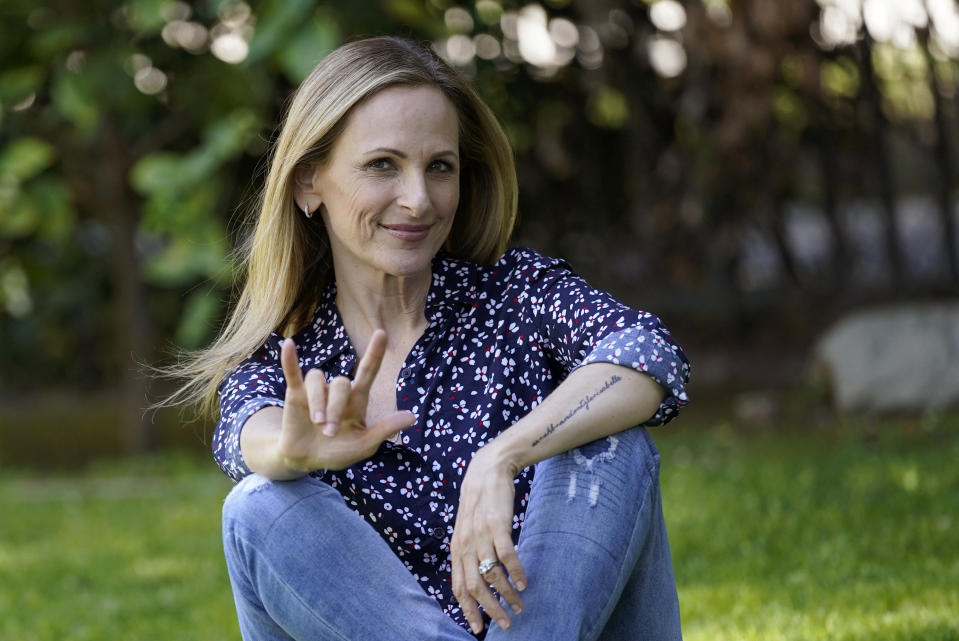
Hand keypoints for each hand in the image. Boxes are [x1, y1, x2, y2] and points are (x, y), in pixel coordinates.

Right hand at [276, 329, 414, 471]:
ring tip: (317, 422)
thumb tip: (412, 417)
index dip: (375, 353)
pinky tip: (288, 345)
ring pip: (317, 378)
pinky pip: (293, 372)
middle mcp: (337, 391)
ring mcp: (316, 390)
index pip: (368, 371)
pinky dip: (290, 359)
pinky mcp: (295, 394)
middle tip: (330, 432)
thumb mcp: (364, 444)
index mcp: (357, 400)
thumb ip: (385, 429)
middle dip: (335, 409)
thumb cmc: (338, 451)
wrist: (306, 460)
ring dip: (317, 401)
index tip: (381, 333)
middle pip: (340, 383)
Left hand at [450, 445, 526, 633]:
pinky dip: (516, 573)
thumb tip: (477, 579)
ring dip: (506, 594)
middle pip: (474, 587)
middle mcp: (465, 545)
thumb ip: (469, 553)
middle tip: (506, 623)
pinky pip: (506, 555)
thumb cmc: (480, 503)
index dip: (468, 610)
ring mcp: (480, 534)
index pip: (459, 587)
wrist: (487, 471)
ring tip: (519, 604)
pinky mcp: (497, 524)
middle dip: (490, 609)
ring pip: (491, 574)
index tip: (480, 629)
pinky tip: (524, 582)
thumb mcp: (467, 530)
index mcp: (457, 549)